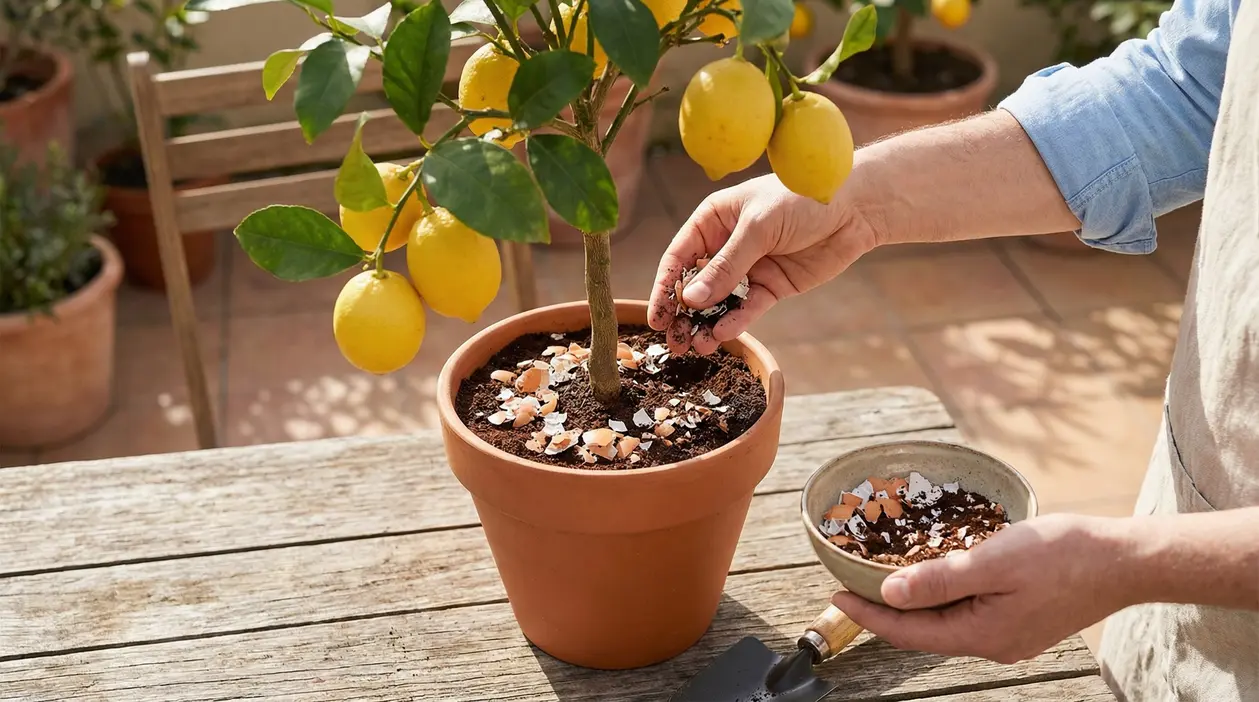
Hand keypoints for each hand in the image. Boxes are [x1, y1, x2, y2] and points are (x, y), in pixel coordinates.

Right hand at [647, 173, 878, 354]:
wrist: (855, 208)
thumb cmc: (801, 199)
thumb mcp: (758, 228)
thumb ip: (726, 266)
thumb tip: (691, 300)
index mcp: (713, 220)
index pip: (679, 257)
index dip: (665, 287)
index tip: (656, 316)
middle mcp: (725, 245)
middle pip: (695, 285)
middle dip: (683, 314)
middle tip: (674, 342)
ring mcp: (749, 268)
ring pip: (720, 302)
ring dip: (706, 325)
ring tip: (697, 347)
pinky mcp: (771, 287)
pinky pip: (748, 308)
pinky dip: (736, 322)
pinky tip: (722, 335)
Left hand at [831, 514, 1133, 663]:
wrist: (1125, 561)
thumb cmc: (1065, 554)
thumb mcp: (994, 560)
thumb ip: (939, 579)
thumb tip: (889, 592)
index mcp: (982, 634)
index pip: (907, 631)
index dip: (867, 614)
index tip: (834, 594)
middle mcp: (993, 643)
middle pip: (923, 631)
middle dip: (884, 609)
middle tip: (849, 583)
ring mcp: (1009, 634)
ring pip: (945, 622)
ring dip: (912, 601)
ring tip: (880, 577)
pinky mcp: (1021, 619)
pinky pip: (967, 612)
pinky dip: (941, 595)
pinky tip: (931, 575)